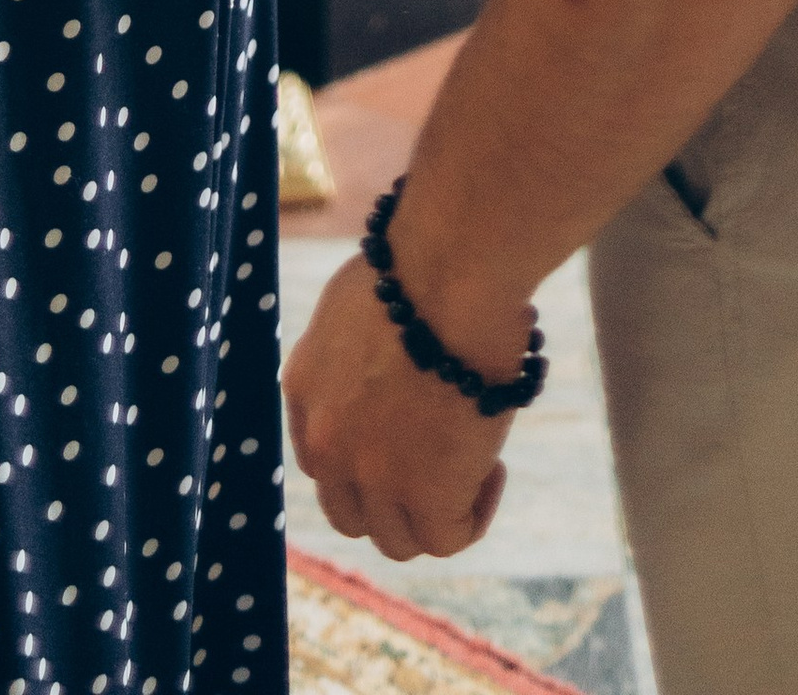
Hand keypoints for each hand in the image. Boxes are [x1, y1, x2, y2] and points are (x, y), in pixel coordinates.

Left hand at [284, 248, 518, 561]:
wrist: (450, 270)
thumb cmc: (422, 259)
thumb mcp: (361, 298)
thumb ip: (360, 341)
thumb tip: (394, 354)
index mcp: (304, 387)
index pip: (320, 459)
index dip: (365, 461)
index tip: (407, 439)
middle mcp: (326, 440)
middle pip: (350, 512)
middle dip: (395, 498)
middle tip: (440, 463)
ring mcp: (371, 474)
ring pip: (397, 538)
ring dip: (436, 510)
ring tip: (476, 461)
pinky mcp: (424, 494)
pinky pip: (446, 538)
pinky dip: (472, 516)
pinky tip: (493, 471)